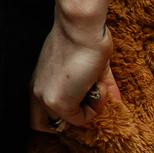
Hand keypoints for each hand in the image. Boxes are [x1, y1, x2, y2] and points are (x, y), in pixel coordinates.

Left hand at [29, 17, 119, 131]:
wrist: (81, 27)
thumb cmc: (84, 39)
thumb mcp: (89, 68)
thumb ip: (98, 88)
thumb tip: (117, 102)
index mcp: (39, 80)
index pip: (39, 110)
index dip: (60, 113)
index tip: (83, 98)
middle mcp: (36, 90)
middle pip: (38, 125)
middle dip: (63, 122)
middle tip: (85, 103)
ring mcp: (45, 98)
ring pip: (63, 124)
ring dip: (85, 113)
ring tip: (96, 88)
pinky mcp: (58, 103)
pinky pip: (81, 119)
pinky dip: (95, 107)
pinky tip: (98, 84)